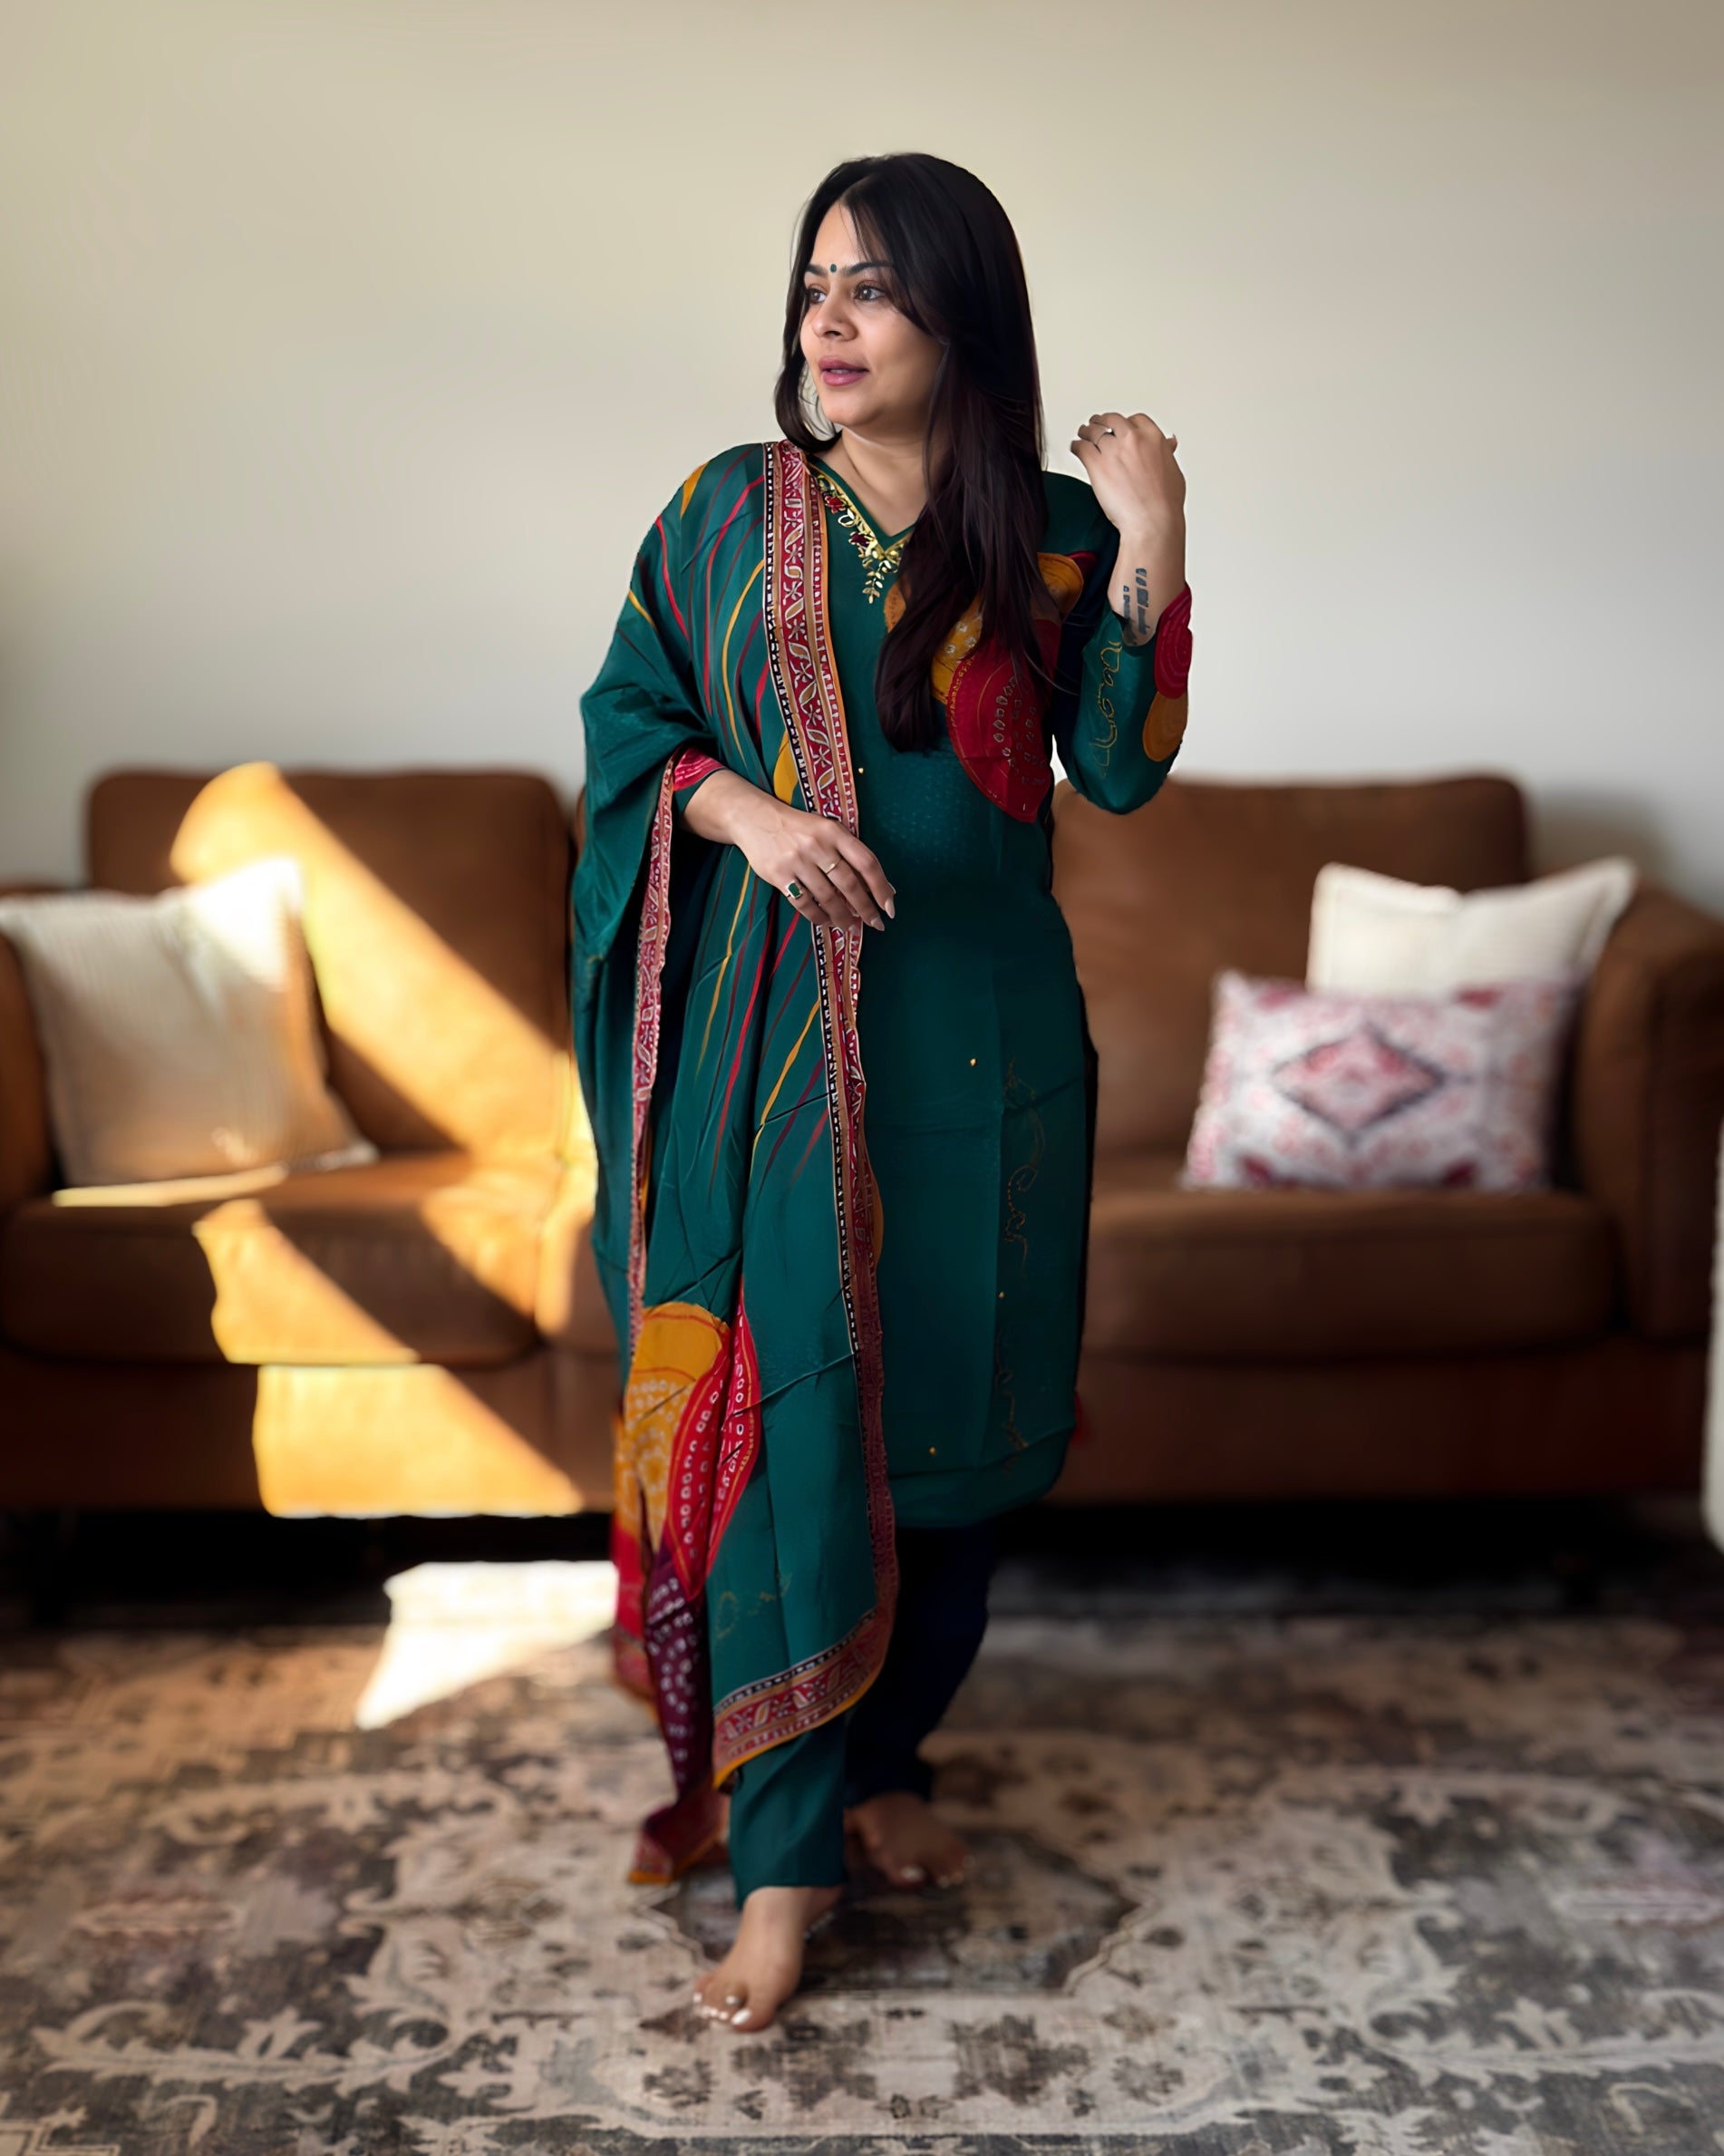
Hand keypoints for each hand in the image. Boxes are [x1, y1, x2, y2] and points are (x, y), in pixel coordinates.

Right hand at [683, 770, 893, 931]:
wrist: (755, 817)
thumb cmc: (798, 827)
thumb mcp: (826, 830)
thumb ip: (850, 852)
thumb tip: (881, 885)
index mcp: (834, 831)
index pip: (867, 863)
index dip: (881, 888)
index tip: (889, 907)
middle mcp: (817, 845)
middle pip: (849, 884)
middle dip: (865, 908)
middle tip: (874, 924)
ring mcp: (797, 860)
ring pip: (827, 897)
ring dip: (842, 917)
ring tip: (851, 927)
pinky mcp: (778, 874)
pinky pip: (803, 903)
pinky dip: (818, 917)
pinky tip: (827, 922)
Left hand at [1070, 411, 1184, 549]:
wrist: (1152, 521)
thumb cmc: (1165, 504)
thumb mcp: (1174, 472)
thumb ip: (1167, 453)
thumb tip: (1168, 444)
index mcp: (1153, 438)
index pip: (1135, 420)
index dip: (1125, 423)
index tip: (1121, 428)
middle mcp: (1133, 439)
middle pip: (1112, 420)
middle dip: (1102, 421)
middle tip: (1096, 424)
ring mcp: (1113, 450)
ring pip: (1094, 432)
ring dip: (1087, 431)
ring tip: (1083, 434)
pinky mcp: (1097, 464)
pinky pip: (1081, 447)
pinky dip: (1076, 446)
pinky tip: (1076, 448)